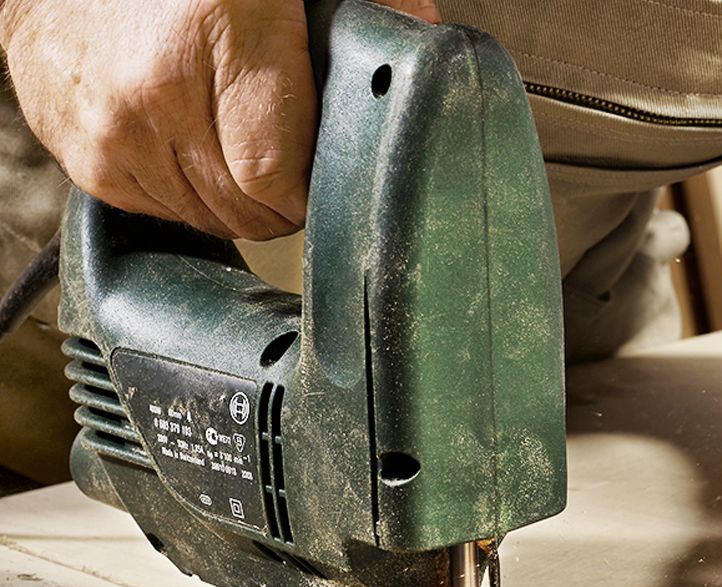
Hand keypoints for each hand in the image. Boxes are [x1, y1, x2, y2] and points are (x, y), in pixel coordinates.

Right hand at [0, 0, 438, 240]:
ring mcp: (110, 124)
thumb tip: (427, 43)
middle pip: (245, 209)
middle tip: (295, 162)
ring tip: (243, 148)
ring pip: (203, 217)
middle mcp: (155, 86)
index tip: (332, 175)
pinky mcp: (79, 149)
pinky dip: (182, 189)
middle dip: (283, 198)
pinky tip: (192, 143)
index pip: (279, 177)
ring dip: (234, 198)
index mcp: (223, 29)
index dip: (315, 191)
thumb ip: (364, 12)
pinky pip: (154, 207)